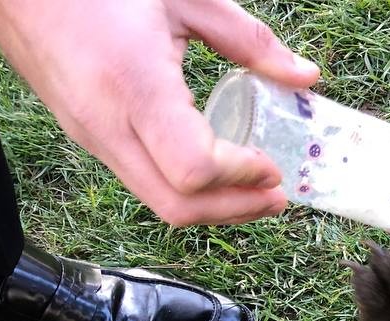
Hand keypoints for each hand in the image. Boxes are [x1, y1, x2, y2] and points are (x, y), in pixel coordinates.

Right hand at [0, 0, 319, 225]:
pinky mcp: (84, 135)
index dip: (241, 178)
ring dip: (213, 207)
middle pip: (178, 205)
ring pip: (157, 201)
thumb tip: (305, 76)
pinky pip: (141, 181)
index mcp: (134, 86)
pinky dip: (185, 190)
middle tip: (277, 198)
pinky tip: (214, 173)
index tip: (272, 167)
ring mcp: (90, 135)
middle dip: (236, 210)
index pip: (193, 170)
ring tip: (254, 191)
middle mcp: (107, 123)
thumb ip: (249, 40)